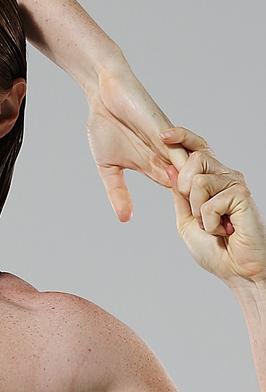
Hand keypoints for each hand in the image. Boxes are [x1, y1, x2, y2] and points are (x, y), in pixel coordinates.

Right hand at [85, 67, 189, 221]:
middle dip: (200, 203)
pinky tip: (188, 183)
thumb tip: (124, 219)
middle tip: (212, 228)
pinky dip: (186, 166)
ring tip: (201, 209)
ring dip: (196, 189)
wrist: (102, 96)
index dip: (188, 207)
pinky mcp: (165, 130)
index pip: (176, 190)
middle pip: (190, 183)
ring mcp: (167, 143)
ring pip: (190, 169)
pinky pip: (181, 149)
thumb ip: (117, 191)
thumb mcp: (108, 167)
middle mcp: (166, 155)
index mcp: (154, 165)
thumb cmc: (105, 126)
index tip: (201, 230)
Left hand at [161, 126, 265, 286]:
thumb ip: (179, 195)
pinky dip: (209, 221)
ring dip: (198, 210)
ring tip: (213, 225)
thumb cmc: (215, 249)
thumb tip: (169, 168)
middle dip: (184, 186)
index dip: (182, 138)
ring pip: (197, 180)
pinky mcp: (242, 194)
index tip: (163, 135)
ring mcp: (235, 184)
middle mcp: (225, 176)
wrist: (237, 271)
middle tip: (197, 212)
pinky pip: (209, 201)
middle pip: (194, 157)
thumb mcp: (187, 219)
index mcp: (210, 179)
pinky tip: (224, 230)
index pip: (197, 149)